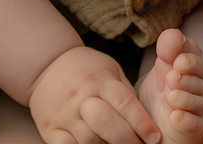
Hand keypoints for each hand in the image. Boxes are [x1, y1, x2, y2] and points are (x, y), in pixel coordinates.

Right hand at [30, 45, 161, 143]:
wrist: (47, 65)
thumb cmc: (86, 69)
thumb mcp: (110, 70)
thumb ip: (125, 93)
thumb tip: (144, 121)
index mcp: (100, 81)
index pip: (125, 103)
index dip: (142, 123)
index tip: (155, 137)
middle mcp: (81, 98)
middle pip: (106, 124)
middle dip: (127, 141)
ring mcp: (63, 114)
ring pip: (88, 140)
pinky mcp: (49, 128)